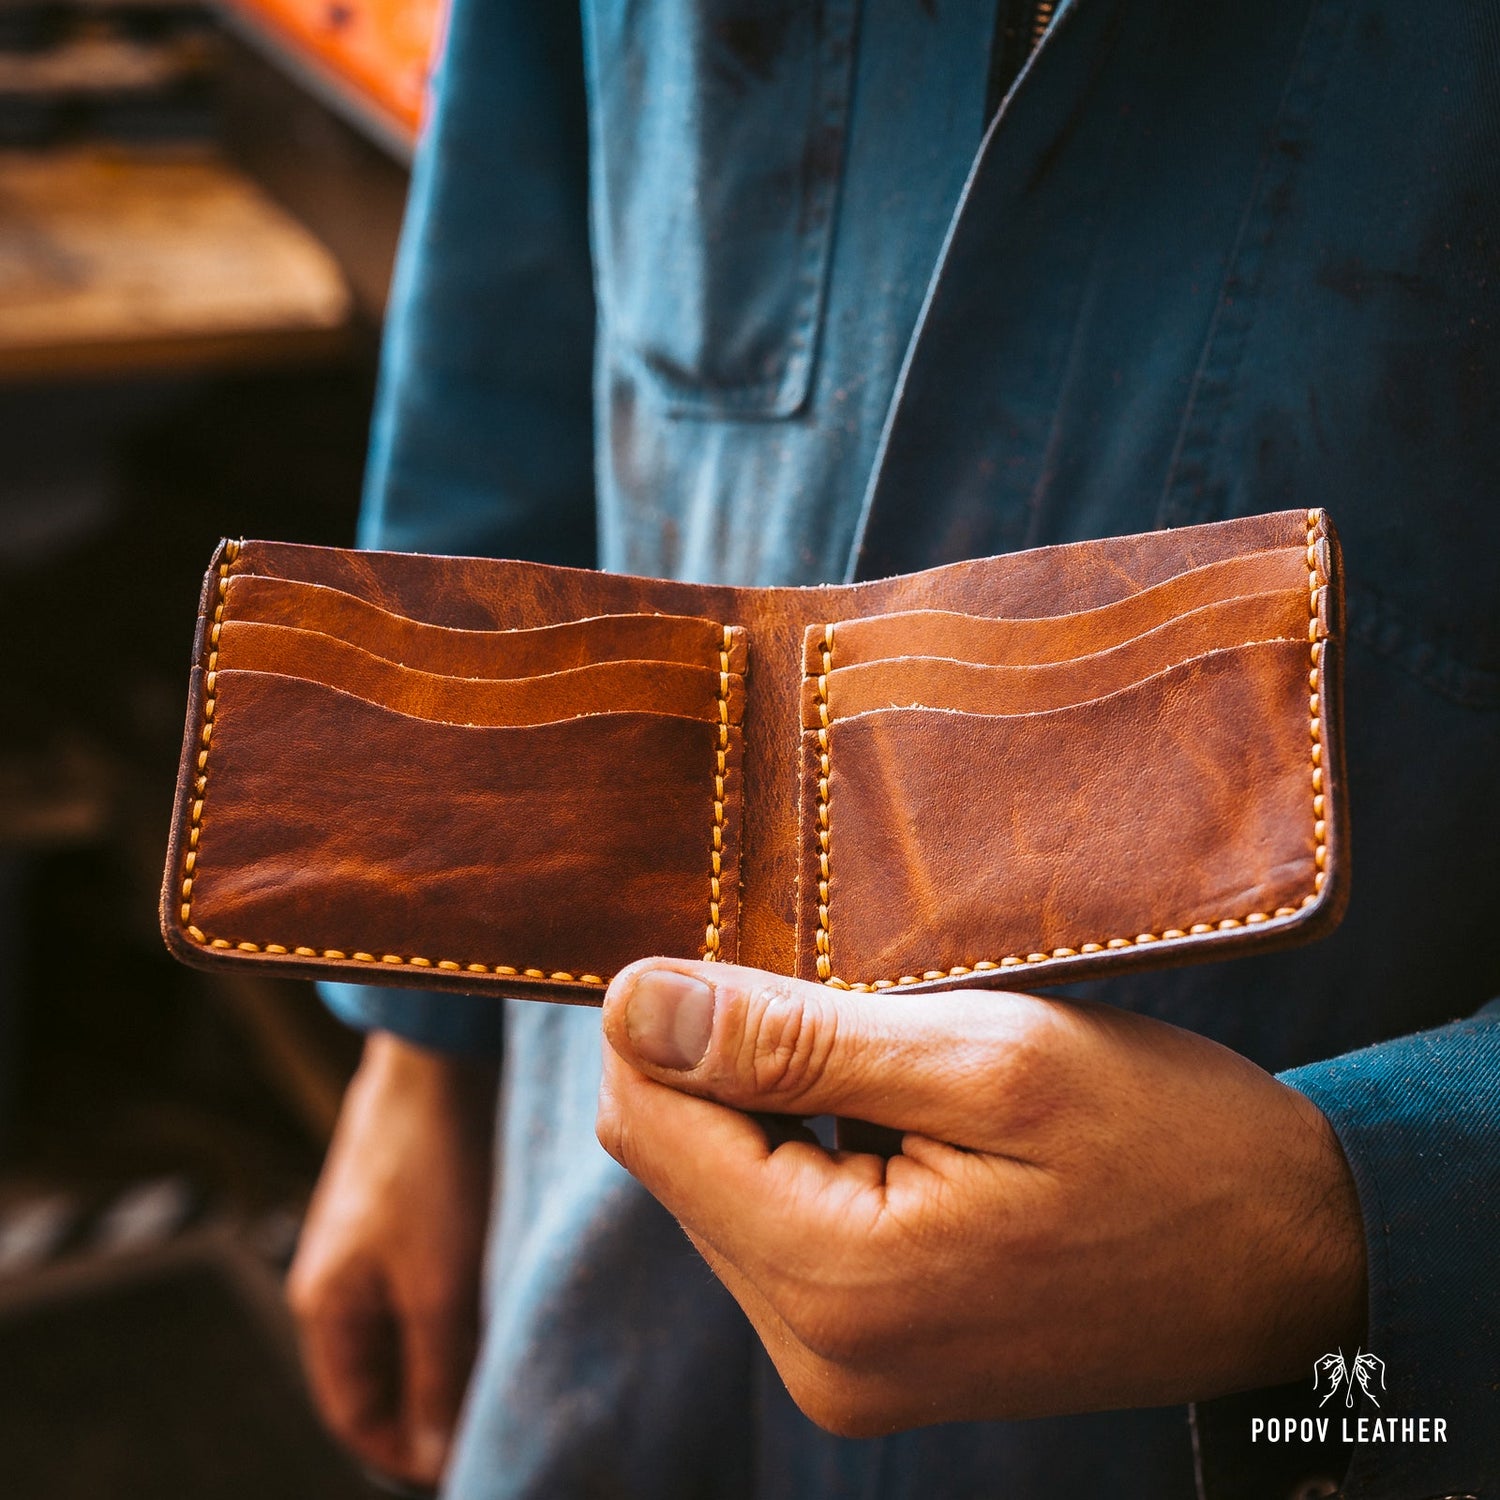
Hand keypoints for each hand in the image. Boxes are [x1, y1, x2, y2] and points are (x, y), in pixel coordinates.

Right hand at [288, 1033, 497, 1485]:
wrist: (439, 1054)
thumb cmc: (431, 1165)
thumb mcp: (438, 1284)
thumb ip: (438, 1373)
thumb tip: (440, 1456)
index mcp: (325, 1305)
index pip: (358, 1414)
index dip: (408, 1450)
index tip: (472, 1459)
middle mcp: (342, 1274)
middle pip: (388, 1371)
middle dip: (440, 1398)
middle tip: (506, 1407)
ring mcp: (376, 1234)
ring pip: (417, 1321)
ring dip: (460, 1344)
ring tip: (517, 1350)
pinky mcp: (412, 1200)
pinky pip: (434, 1274)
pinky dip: (468, 1295)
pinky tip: (513, 1288)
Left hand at [596, 959, 1366, 1436]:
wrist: (1294, 1259)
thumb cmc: (1167, 1143)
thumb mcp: (989, 1058)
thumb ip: (793, 1040)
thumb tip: (634, 1004)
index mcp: (832, 1282)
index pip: (649, 1122)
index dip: (676, 1019)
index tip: (762, 954)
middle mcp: (815, 1351)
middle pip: (678, 1159)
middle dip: (735, 1062)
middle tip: (858, 1001)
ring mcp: (842, 1364)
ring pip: (725, 1187)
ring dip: (780, 1102)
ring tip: (900, 1062)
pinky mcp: (870, 1350)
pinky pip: (783, 1225)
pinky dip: (816, 1145)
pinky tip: (904, 1115)